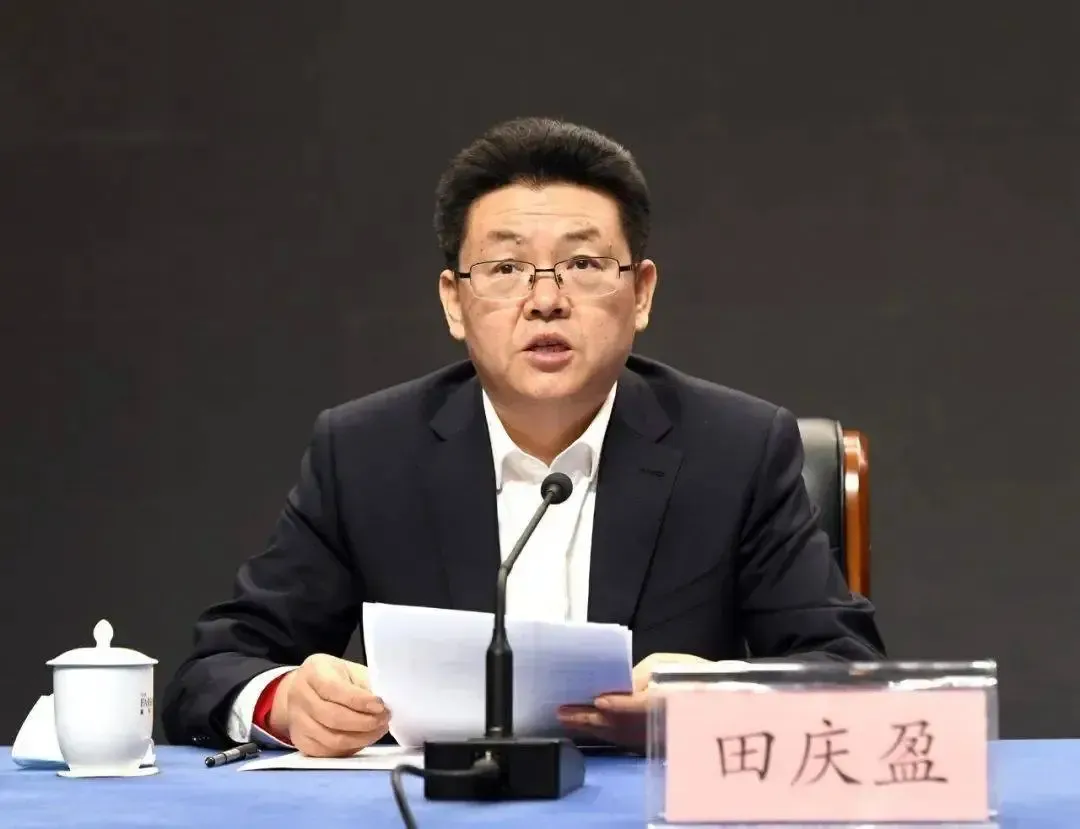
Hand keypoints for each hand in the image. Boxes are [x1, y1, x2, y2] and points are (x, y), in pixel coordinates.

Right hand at [270, 654, 390, 756]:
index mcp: (313, 672)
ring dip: (361, 738)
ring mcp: (298, 722)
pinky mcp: (302, 742)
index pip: (335, 689)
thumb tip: (386, 701)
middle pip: (333, 717)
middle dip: (365, 721)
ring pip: (332, 739)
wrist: (303, 690)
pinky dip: (350, 748)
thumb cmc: (332, 677)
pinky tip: (363, 738)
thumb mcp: (349, 670)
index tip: (381, 705)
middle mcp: (300, 697)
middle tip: (384, 719)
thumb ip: (365, 683)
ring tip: (378, 729)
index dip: (360, 700)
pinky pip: (328, 752)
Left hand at [557, 652, 711, 752]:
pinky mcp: (654, 746)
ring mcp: (653, 739)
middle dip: (587, 720)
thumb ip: (640, 677)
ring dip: (592, 730)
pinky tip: (593, 730)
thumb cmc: (691, 677)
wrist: (719, 702)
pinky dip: (606, 735)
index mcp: (658, 705)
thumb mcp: (667, 667)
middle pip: (614, 725)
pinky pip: (624, 741)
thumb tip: (620, 686)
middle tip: (561, 714)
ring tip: (568, 722)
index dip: (607, 707)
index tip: (587, 704)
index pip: (626, 708)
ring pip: (616, 736)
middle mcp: (653, 727)